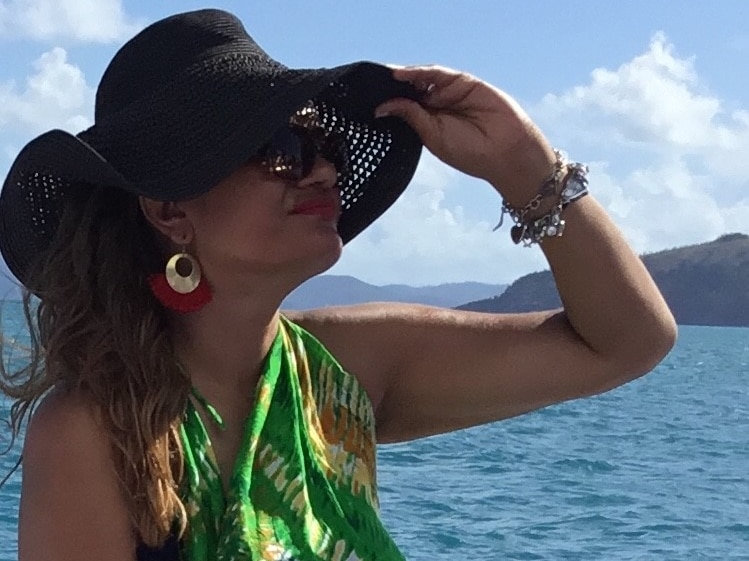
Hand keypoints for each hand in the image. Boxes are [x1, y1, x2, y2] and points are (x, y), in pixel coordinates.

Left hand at [375, 65, 555, 203]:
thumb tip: (382, 107)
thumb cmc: (470, 153)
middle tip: (370, 85)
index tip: (367, 99)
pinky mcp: (464, 82)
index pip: (403, 106)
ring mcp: (451, 93)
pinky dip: (419, 71)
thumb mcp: (432, 136)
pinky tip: (402, 74)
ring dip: (403, 77)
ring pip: (422, 79)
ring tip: (384, 78)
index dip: (387, 101)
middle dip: (392, 87)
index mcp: (428, 122)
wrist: (504, 152)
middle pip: (410, 90)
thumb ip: (410, 117)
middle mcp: (438, 106)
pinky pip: (438, 73)